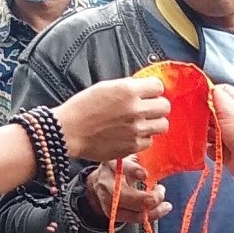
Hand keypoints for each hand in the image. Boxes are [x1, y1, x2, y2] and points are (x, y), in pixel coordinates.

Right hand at [54, 75, 170, 161]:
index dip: (153, 90)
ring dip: (154, 123)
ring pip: (163, 125)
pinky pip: (150, 141)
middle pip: (165, 106)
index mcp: (128, 90)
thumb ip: (127, 87)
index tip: (148, 94)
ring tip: (143, 123)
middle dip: (157, 106)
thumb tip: (143, 87)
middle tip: (148, 109)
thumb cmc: (83, 107)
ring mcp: (135, 129)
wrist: (69, 131)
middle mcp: (135, 109)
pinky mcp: (132, 146)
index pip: (158, 86)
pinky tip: (132, 135)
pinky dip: (143, 138)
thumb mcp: (105, 87)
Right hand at [86, 158, 166, 224]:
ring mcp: (107, 200)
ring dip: (152, 209)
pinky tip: (161, 210)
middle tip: (161, 191)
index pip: (120, 167)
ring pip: (130, 210)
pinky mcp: (112, 213)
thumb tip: (160, 157)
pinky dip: (150, 216)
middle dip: (147, 197)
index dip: (132, 170)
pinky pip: (133, 218)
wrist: (102, 180)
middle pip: (124, 195)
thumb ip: (144, 157)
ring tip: (166, 205)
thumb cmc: (123, 166)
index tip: (144, 175)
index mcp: (112, 164)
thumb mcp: (131, 156)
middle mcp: (106, 182)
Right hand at [210, 81, 233, 183]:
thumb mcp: (230, 110)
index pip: (221, 91)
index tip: (198, 99)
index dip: (208, 94)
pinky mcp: (225, 149)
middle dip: (205, 116)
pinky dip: (210, 148)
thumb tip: (206, 88)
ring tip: (211, 137)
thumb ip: (217, 96)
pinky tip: (215, 149)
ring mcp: (230, 134)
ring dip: (206, 134)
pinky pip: (210, 146)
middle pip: (212, 111)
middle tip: (203, 121)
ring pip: (209, 129)